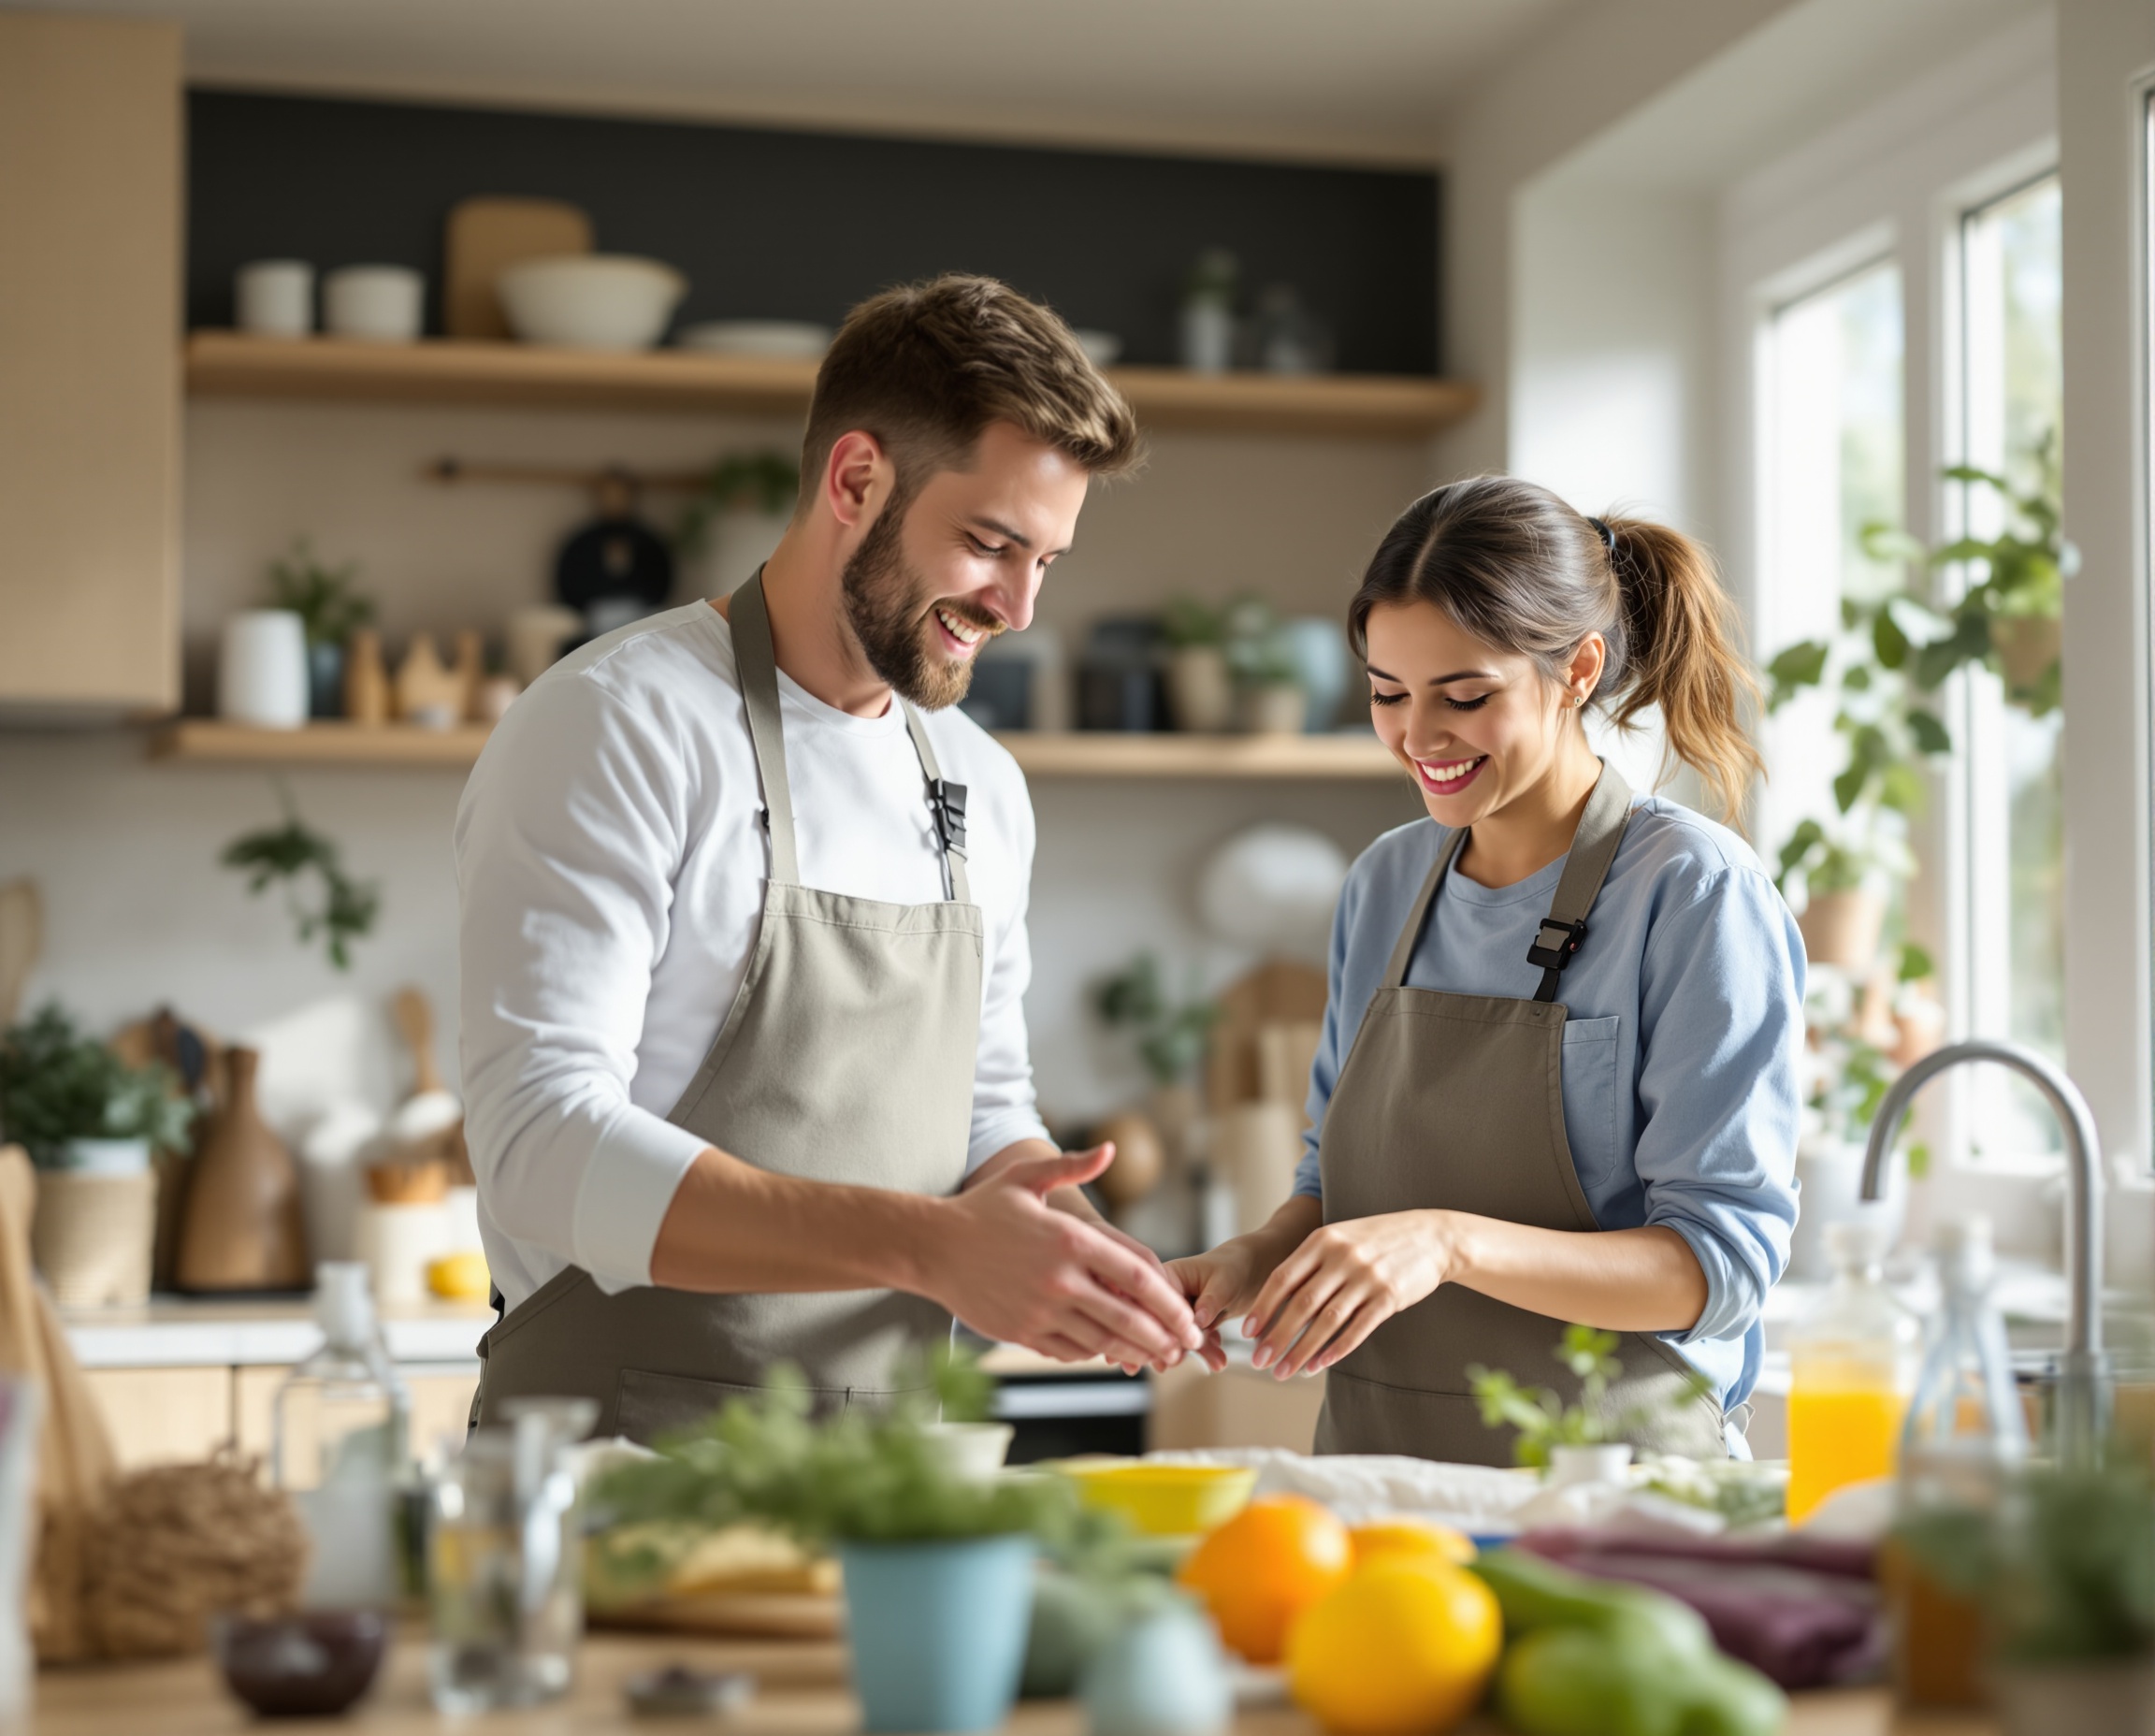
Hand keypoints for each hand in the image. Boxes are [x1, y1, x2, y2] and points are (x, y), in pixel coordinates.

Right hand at [931, 1145, 1202, 1369]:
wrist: (930, 1247)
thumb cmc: (982, 1208)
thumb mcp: (1027, 1177)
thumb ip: (1073, 1167)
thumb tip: (1112, 1150)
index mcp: (1070, 1240)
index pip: (1137, 1276)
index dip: (1169, 1301)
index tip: (1188, 1316)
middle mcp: (1060, 1279)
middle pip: (1127, 1317)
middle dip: (1164, 1336)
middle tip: (1186, 1347)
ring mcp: (1040, 1310)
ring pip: (1101, 1340)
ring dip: (1135, 1351)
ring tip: (1158, 1356)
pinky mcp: (1022, 1332)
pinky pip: (1069, 1350)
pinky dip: (1094, 1352)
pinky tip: (1109, 1350)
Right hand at [1163, 1240, 1265, 1372]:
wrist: (1252, 1270)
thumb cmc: (1236, 1267)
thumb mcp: (1224, 1281)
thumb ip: (1210, 1301)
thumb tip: (1197, 1322)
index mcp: (1168, 1276)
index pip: (1154, 1305)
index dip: (1160, 1328)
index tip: (1174, 1350)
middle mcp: (1168, 1293)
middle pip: (1161, 1325)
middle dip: (1176, 1346)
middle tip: (1185, 1362)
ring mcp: (1177, 1310)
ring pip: (1177, 1338)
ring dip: (1195, 1352)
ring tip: (1219, 1363)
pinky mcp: (1189, 1323)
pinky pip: (1191, 1342)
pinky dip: (1204, 1351)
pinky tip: (1218, 1356)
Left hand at [1244, 1210, 1462, 1379]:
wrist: (1431, 1236)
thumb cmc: (1377, 1240)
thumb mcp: (1340, 1238)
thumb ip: (1311, 1262)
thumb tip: (1275, 1299)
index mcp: (1323, 1240)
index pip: (1283, 1277)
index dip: (1263, 1307)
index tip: (1249, 1332)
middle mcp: (1342, 1256)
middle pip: (1301, 1304)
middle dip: (1277, 1336)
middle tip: (1260, 1361)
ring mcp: (1367, 1277)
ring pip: (1326, 1322)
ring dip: (1302, 1350)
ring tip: (1285, 1371)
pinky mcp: (1389, 1297)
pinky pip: (1357, 1329)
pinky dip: (1335, 1350)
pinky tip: (1319, 1365)